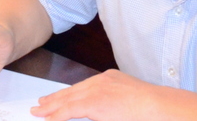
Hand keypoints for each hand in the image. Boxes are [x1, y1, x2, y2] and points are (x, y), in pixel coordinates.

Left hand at [33, 70, 169, 120]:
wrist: (158, 107)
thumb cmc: (150, 110)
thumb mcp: (128, 102)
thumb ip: (112, 105)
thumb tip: (102, 112)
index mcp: (110, 79)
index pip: (83, 87)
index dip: (68, 94)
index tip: (57, 98)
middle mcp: (101, 81)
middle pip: (72, 90)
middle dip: (55, 98)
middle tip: (40, 104)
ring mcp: (97, 90)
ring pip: (68, 99)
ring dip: (52, 107)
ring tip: (38, 111)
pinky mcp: (94, 102)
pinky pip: (70, 110)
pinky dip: (57, 115)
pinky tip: (48, 119)